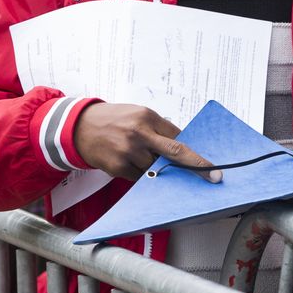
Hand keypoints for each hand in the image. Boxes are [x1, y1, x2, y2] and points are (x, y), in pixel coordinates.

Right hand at [73, 103, 222, 182]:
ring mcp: (128, 152)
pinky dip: (141, 174)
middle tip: (213, 174)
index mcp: (148, 117)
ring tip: (142, 158)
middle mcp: (139, 133)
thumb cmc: (114, 119)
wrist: (80, 126)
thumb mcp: (138, 115)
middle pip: (175, 152)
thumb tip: (181, 144)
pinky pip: (139, 177)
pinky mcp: (118, 167)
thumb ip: (158, 129)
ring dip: (157, 169)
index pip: (179, 136)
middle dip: (196, 164)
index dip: (194, 150)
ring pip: (156, 169)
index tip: (210, 161)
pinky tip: (132, 163)